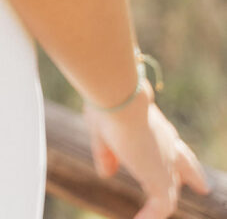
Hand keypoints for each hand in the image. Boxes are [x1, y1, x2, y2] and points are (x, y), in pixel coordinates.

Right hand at [82, 77, 211, 218]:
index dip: (174, 151)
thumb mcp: (102, 130)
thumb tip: (107, 173)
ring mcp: (166, 160)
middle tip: (203, 187)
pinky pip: (162, 205)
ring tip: (149, 217)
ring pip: (172, 187)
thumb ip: (106, 153)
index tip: (181, 157)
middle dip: (193, 175)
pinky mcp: (162, 178)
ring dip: (162, 202)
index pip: (170, 140)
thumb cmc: (106, 105)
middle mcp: (166, 141)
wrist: (118, 97)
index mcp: (153, 124)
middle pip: (185, 162)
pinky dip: (151, 216)